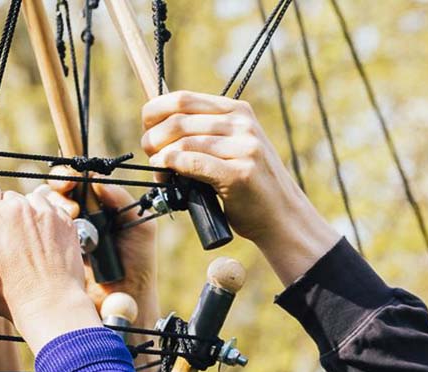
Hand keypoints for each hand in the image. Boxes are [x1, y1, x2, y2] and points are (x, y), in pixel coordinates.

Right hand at [0, 181, 99, 351]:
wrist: (48, 303)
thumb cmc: (8, 292)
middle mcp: (16, 207)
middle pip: (5, 197)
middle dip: (3, 213)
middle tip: (5, 240)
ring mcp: (42, 210)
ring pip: (27, 202)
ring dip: (24, 216)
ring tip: (24, 244)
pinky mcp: (62, 218)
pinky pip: (48, 209)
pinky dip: (43, 221)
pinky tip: (40, 242)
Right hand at [43, 169, 159, 323]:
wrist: (122, 299)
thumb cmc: (136, 265)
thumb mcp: (138, 227)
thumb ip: (122, 200)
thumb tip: (97, 180)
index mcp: (98, 208)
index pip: (78, 183)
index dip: (72, 177)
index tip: (72, 181)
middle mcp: (78, 217)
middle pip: (57, 191)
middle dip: (58, 186)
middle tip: (67, 193)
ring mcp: (61, 234)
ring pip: (44, 207)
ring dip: (51, 205)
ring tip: (71, 217)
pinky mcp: (49, 251)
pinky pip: (37, 231)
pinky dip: (37, 225)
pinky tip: (49, 229)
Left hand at [141, 90, 338, 282]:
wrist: (281, 215)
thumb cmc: (246, 184)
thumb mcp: (228, 148)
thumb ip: (199, 134)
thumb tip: (153, 130)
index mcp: (236, 111)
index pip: (182, 99)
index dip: (154, 112)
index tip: (146, 129)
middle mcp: (242, 124)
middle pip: (178, 120)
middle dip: (153, 139)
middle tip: (149, 156)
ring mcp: (244, 147)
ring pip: (183, 143)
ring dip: (160, 159)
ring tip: (159, 173)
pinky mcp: (240, 173)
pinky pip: (193, 163)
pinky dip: (172, 167)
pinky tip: (164, 173)